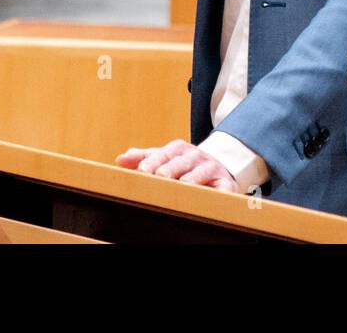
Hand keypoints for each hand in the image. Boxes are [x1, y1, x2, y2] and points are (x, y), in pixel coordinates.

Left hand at [115, 139, 237, 191]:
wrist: (216, 166)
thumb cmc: (182, 165)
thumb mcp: (162, 158)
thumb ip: (142, 158)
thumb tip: (120, 160)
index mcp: (178, 149)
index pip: (164, 154)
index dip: (153, 161)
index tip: (142, 171)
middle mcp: (195, 156)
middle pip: (181, 162)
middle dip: (170, 169)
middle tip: (159, 177)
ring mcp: (211, 168)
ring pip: (202, 172)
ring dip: (193, 178)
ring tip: (183, 185)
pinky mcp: (226, 182)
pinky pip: (225, 187)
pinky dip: (222, 192)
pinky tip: (216, 197)